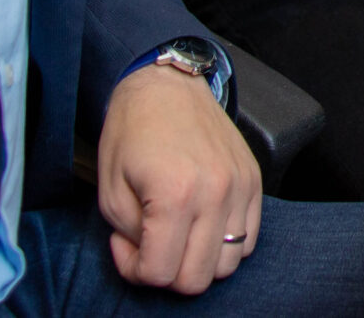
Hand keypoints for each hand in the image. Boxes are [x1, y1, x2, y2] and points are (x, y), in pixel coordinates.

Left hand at [97, 63, 260, 293]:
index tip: (125, 244)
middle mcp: (215, 193)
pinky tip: (201, 224)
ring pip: (229, 264)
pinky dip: (226, 244)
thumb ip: (130, 238)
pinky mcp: (253, 180)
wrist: (167, 85)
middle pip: (198, 278)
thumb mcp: (110, 191)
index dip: (135, 269)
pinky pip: (250, 239)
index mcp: (175, 194)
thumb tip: (149, 259)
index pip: (160, 272)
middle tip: (150, 244)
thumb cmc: (132, 131)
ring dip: (199, 261)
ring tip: (178, 235)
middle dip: (168, 273)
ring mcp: (240, 187)